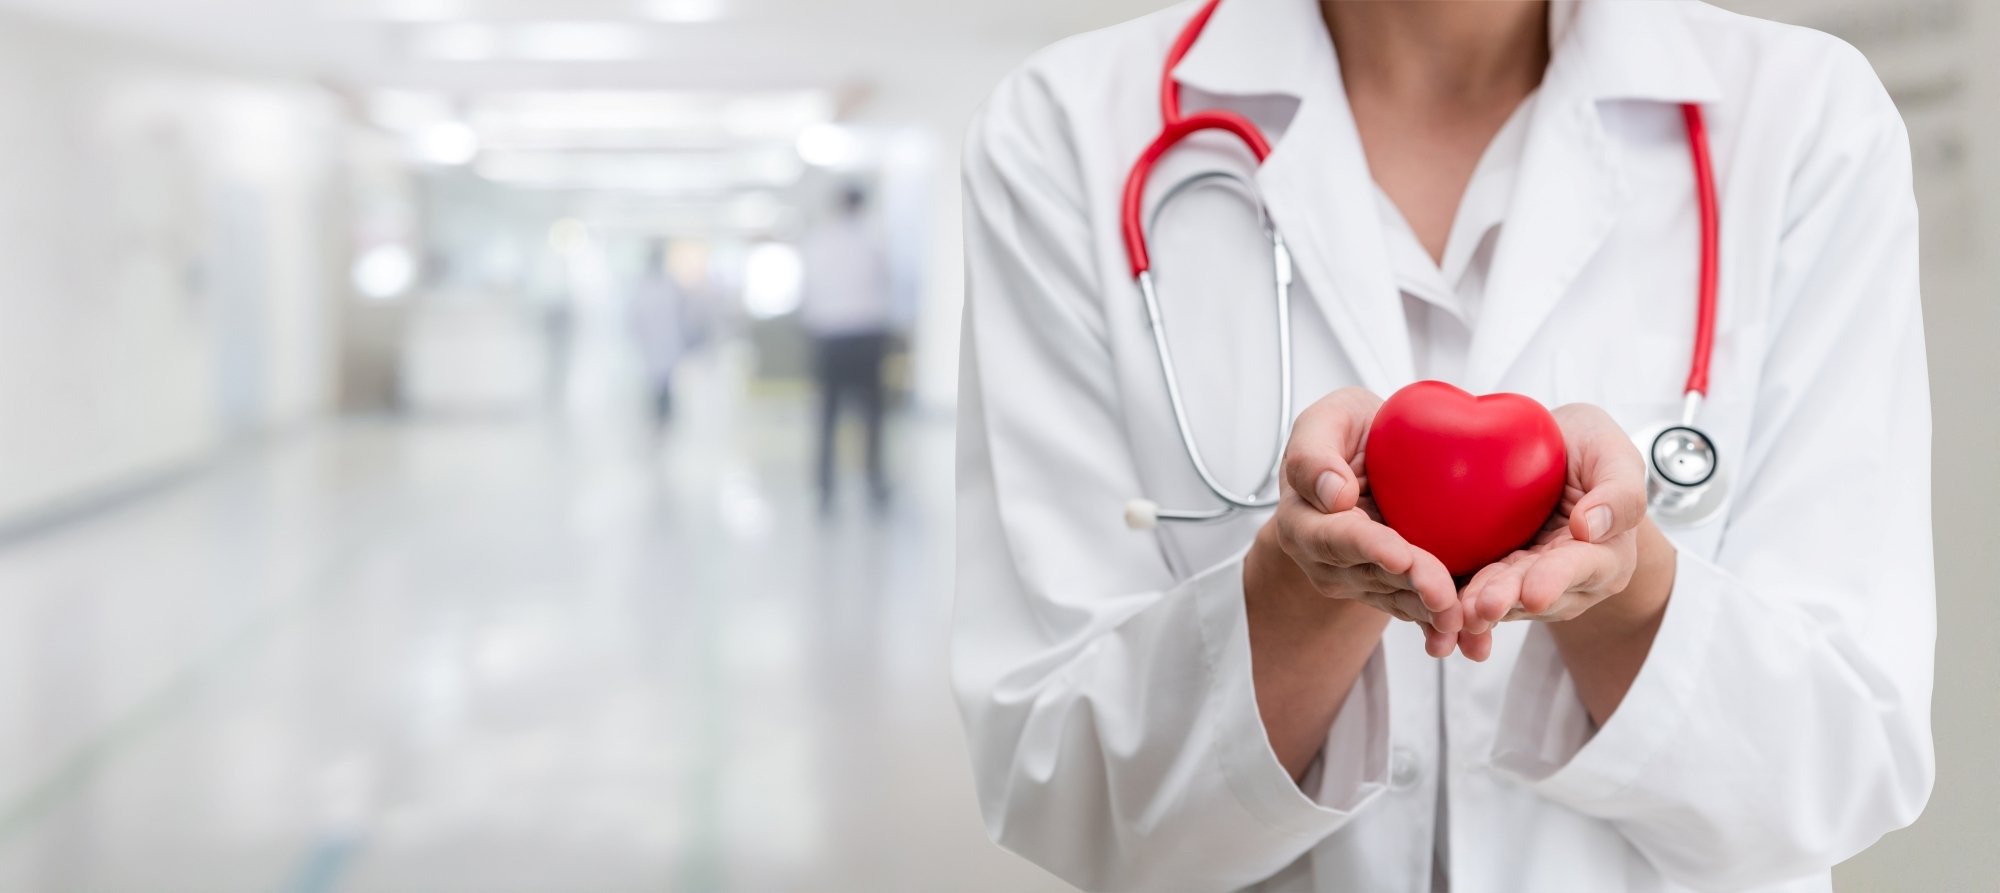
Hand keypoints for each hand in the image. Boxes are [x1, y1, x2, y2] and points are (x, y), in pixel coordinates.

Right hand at [1260, 388, 1463, 656]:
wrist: (1370, 458)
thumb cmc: (1346, 434)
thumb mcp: (1326, 420)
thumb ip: (1313, 453)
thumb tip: (1333, 495)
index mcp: (1305, 520)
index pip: (1334, 536)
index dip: (1367, 546)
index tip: (1398, 554)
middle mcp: (1329, 561)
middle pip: (1372, 575)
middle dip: (1411, 586)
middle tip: (1445, 594)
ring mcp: (1362, 580)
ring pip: (1399, 599)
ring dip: (1430, 613)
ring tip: (1465, 622)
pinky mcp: (1395, 590)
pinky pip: (1418, 610)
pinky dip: (1443, 625)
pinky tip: (1471, 640)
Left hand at [1457, 403, 1649, 643]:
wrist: (1552, 451)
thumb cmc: (1591, 450)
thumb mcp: (1615, 455)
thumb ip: (1619, 491)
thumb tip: (1591, 527)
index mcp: (1604, 555)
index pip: (1580, 568)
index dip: (1556, 580)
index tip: (1534, 593)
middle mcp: (1568, 579)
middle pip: (1534, 591)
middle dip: (1507, 600)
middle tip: (1482, 607)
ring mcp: (1528, 580)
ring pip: (1502, 598)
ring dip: (1478, 607)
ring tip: (1456, 612)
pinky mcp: (1493, 575)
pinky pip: (1474, 589)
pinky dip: (1456, 600)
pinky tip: (1436, 609)